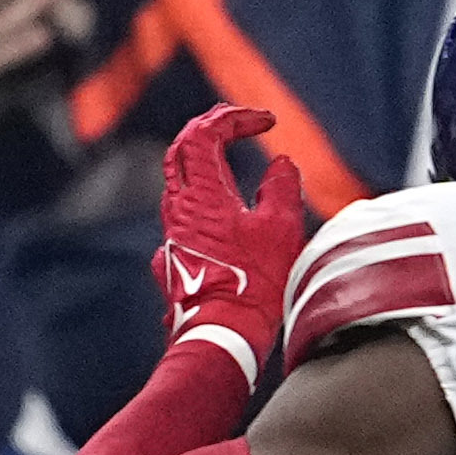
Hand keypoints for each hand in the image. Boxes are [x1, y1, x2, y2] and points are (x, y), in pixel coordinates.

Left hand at [156, 103, 314, 368]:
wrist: (222, 336)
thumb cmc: (254, 284)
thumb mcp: (281, 228)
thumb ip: (282, 188)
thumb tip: (282, 166)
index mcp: (202, 194)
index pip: (205, 134)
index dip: (235, 118)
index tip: (266, 122)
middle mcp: (178, 210)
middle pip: (181, 150)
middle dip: (210, 128)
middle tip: (238, 123)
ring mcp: (173, 234)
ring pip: (178, 182)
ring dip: (203, 162)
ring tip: (229, 158)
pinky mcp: (176, 258)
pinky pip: (182, 217)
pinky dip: (202, 200)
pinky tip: (218, 214)